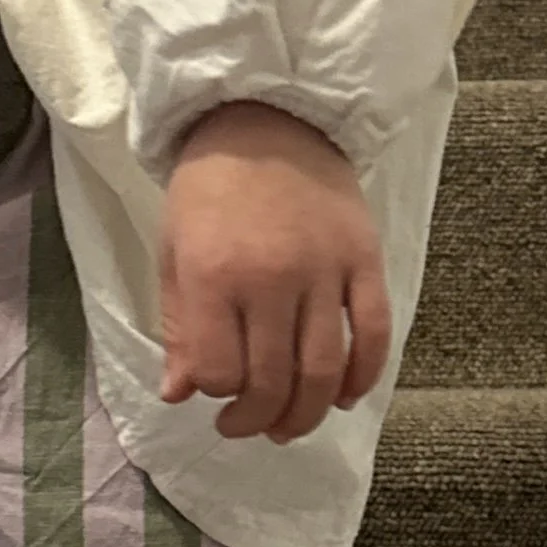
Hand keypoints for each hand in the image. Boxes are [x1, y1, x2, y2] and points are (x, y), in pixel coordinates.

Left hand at [158, 100, 392, 444]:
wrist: (268, 118)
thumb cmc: (210, 188)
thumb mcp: (174, 252)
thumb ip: (179, 327)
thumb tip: (178, 395)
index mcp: (213, 275)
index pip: (220, 371)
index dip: (216, 393)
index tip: (213, 388)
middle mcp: (271, 279)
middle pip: (272, 380)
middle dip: (257, 419)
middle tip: (248, 427)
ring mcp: (324, 271)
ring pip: (323, 370)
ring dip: (307, 413)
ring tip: (290, 426)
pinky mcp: (365, 261)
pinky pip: (372, 334)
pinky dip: (363, 376)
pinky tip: (345, 397)